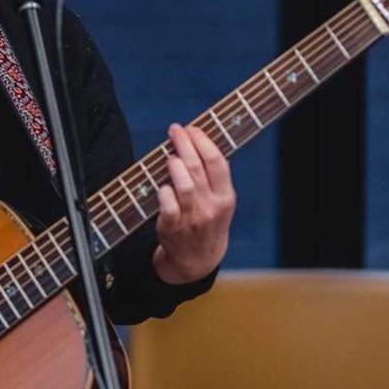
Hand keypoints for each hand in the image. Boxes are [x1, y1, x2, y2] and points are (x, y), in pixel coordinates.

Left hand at [153, 122, 234, 283]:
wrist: (197, 259)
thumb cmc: (207, 221)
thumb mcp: (221, 201)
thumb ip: (214, 176)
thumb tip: (197, 141)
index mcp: (226, 198)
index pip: (217, 162)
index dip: (203, 141)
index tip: (192, 128)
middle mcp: (211, 207)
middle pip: (197, 168)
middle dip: (185, 144)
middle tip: (175, 129)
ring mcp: (192, 218)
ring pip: (183, 184)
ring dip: (174, 164)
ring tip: (170, 155)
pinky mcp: (172, 227)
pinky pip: (167, 202)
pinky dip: (163, 190)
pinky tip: (163, 184)